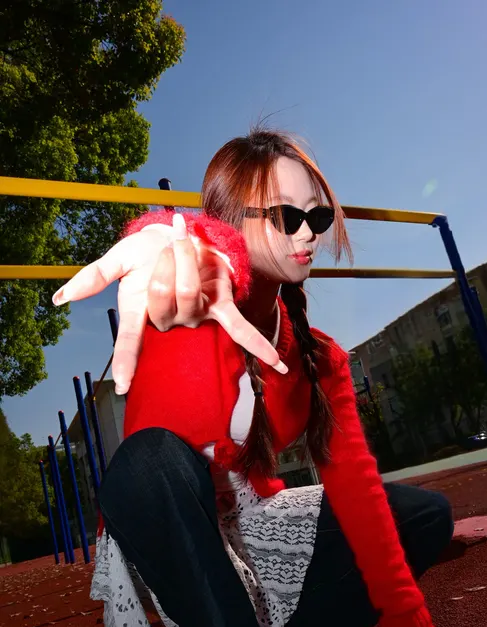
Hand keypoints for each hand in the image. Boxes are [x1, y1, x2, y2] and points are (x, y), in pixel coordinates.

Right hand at [52, 214, 286, 393]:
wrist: (175, 234)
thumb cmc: (145, 250)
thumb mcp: (118, 259)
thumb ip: (93, 278)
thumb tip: (61, 298)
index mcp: (140, 313)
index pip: (130, 342)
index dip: (127, 362)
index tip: (122, 385)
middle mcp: (168, 321)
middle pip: (167, 300)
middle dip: (168, 264)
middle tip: (168, 242)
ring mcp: (196, 316)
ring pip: (193, 297)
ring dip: (190, 263)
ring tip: (186, 242)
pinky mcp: (221, 306)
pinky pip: (241, 330)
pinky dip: (259, 346)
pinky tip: (279, 365)